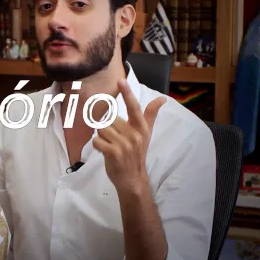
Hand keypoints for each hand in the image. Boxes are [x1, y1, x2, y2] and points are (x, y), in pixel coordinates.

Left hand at [93, 79, 165, 194]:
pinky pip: (97, 141)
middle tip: (115, 140)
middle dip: (107, 128)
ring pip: (101, 129)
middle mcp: (134, 134)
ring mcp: (124, 144)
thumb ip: (150, 114)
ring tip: (111, 146)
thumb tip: (162, 98)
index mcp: (141, 128)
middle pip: (109, 120)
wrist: (132, 178)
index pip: (134, 107)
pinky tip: (105, 151)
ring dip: (102, 137)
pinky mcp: (114, 153)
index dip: (127, 94)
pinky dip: (97, 145)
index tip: (121, 81)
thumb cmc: (137, 153)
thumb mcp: (146, 134)